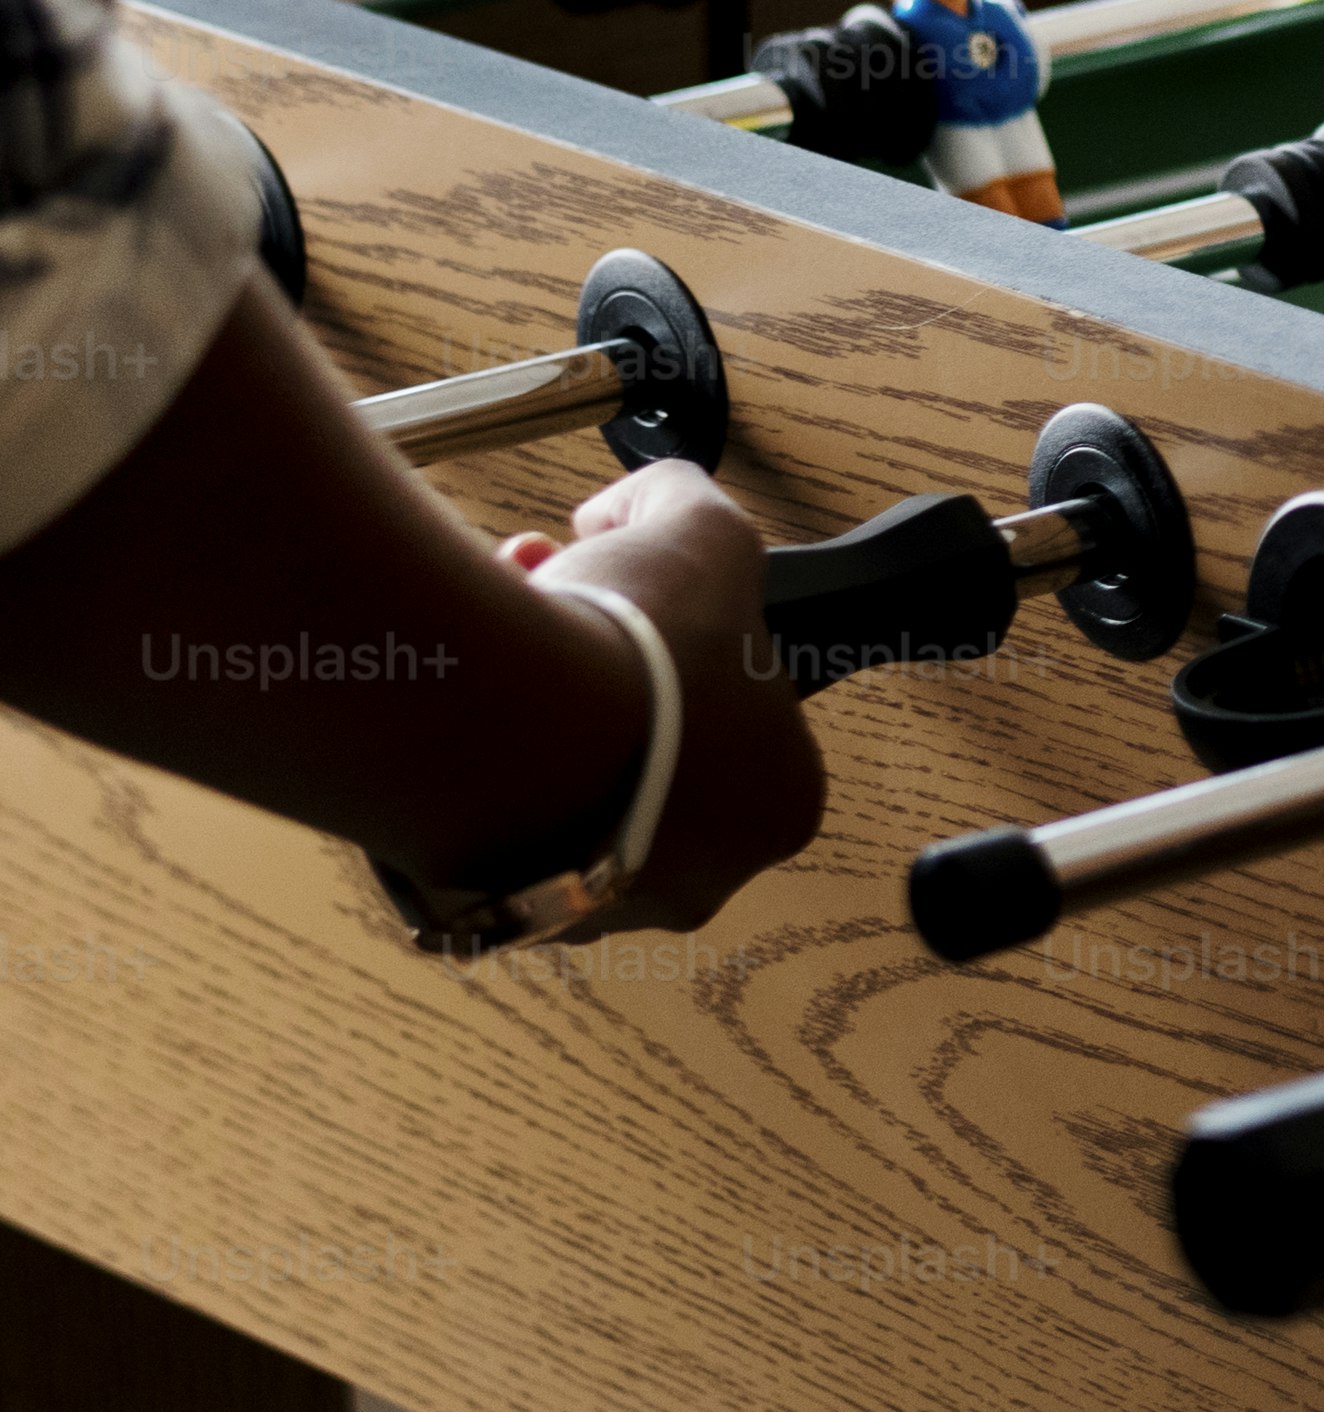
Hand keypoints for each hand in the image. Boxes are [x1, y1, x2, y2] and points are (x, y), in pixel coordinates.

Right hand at [503, 462, 829, 933]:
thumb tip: (635, 505)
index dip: (677, 634)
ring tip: (492, 628)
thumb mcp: (705, 531)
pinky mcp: (497, 911)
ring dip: (531, 697)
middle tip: (545, 596)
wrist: (503, 729)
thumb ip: (686, 500)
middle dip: (598, 655)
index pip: (734, 710)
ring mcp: (597, 903)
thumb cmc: (634, 652)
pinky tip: (455, 696)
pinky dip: (469, 755)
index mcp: (780, 804)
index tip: (624, 596)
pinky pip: (488, 818)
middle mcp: (702, 873)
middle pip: (645, 742)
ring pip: (563, 781)